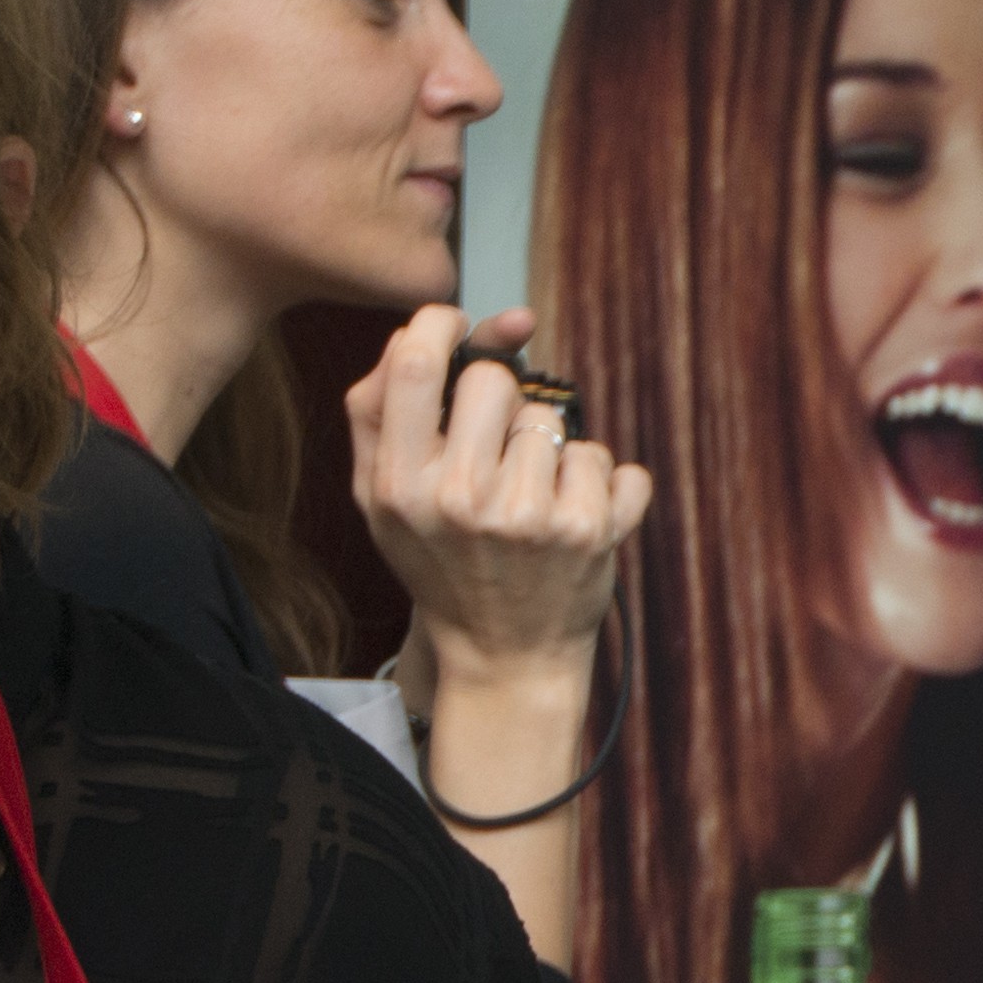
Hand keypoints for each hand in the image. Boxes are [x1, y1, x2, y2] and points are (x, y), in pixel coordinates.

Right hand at [348, 306, 650, 691]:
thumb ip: (378, 408)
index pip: (418, 364)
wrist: (504, 656)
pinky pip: (604, 458)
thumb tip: (424, 326)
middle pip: (496, 380)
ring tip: (530, 504)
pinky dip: (598, 486)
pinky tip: (570, 524)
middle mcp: (463, 499)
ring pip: (553, 420)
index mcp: (400, 486)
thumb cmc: (440, 562)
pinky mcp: (591, 530)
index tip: (455, 327)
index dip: (441, 326)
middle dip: (501, 401)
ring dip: (548, 451)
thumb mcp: (380, 499)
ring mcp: (532, 516)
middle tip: (495, 453)